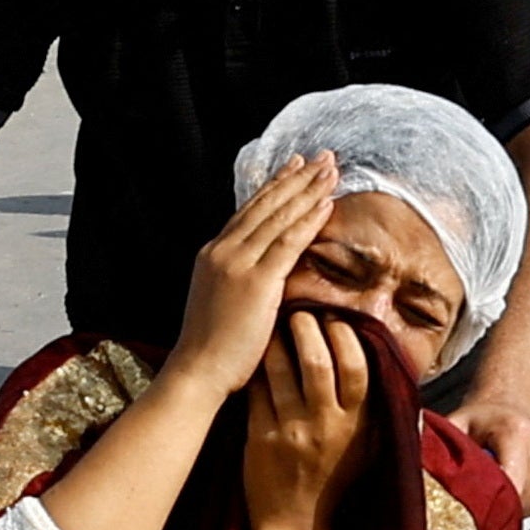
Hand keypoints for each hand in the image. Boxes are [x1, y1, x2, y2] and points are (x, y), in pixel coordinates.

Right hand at [166, 152, 336, 398]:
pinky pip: (289, 243)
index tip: (294, 166)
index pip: (249, 210)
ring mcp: (238, 263)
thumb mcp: (219, 301)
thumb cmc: (210, 348)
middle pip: (266, 204)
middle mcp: (223, 251)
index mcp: (212, 254)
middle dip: (297, 178)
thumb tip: (260, 272)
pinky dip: (309, 220)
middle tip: (322, 157)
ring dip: (309, 190)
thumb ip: (237, 278)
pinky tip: (327, 204)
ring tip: (331, 170)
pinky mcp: (256, 281)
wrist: (197, 372)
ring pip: (280, 217)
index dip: (275, 186)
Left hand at [243, 310, 370, 529]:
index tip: (335, 320)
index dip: (346, 336)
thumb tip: (395, 368)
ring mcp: (292, 432)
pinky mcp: (261, 439)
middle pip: (318, 362)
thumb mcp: (368, 448)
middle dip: (308, 327)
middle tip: (300, 311)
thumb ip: (380, 411)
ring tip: (273, 324)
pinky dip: (256, 369)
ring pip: (282, 372)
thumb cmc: (334, 481)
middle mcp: (327, 426)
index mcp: (358, 425)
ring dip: (276, 341)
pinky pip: (257, 391)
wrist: (296, 525)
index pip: (358, 367)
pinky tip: (255, 355)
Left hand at [451, 402, 529, 512]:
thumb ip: (442, 445)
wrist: (512, 409)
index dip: (489, 503)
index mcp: (517, 433)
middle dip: (492, 505)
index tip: (471, 510)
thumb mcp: (457, 423)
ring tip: (490, 487)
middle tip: (472, 500)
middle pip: (516, 499)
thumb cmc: (484, 419)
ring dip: (504, 506)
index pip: (509, 482)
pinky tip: (505, 488)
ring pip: (523, 507)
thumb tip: (421, 466)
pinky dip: (516, 505)